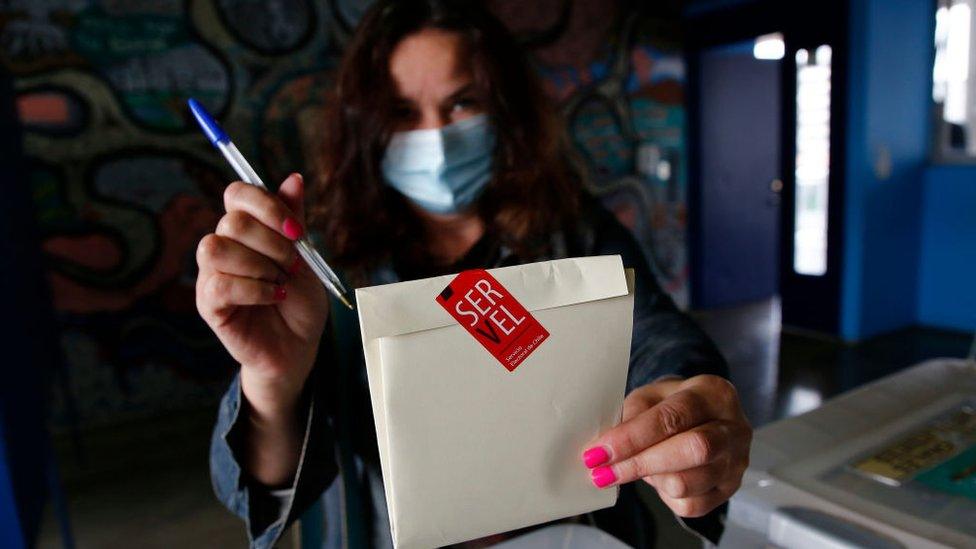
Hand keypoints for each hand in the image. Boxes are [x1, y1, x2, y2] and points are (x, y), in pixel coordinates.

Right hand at [196, 173, 329, 416]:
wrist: (299, 346)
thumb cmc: (300, 302)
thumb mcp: (304, 256)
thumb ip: (293, 220)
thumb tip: (294, 178)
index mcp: (245, 230)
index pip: (237, 193)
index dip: (267, 205)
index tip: (297, 231)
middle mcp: (223, 246)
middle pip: (231, 221)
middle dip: (272, 243)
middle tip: (294, 266)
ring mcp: (211, 275)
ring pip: (215, 248)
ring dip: (258, 265)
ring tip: (280, 282)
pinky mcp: (208, 304)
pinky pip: (219, 284)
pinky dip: (254, 289)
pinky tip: (273, 297)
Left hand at [580, 375, 751, 517]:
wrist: (704, 417)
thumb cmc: (672, 404)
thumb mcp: (650, 396)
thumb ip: (631, 417)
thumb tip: (604, 449)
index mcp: (712, 393)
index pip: (673, 417)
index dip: (632, 438)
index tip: (599, 452)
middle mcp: (734, 427)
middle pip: (692, 450)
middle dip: (640, 463)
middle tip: (604, 472)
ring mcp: (737, 461)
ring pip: (688, 483)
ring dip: (650, 480)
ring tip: (634, 468)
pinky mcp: (730, 489)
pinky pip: (691, 505)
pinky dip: (665, 496)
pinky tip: (658, 479)